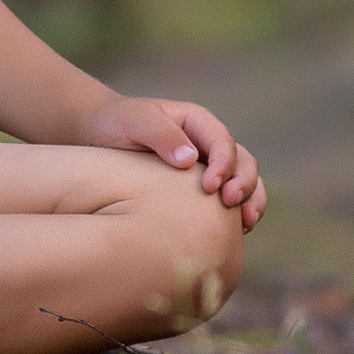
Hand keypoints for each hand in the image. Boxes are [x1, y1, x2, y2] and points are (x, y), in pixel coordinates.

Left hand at [83, 95, 266, 230]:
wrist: (101, 136)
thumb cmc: (119, 124)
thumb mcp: (137, 122)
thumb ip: (163, 135)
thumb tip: (190, 159)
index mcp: (198, 123)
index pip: (223, 142)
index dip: (223, 164)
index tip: (210, 187)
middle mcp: (209, 145)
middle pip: (243, 161)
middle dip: (244, 183)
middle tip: (230, 203)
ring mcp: (209, 167)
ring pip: (244, 181)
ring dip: (251, 199)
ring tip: (247, 222)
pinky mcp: (203, 189)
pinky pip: (230, 199)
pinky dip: (240, 212)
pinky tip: (238, 231)